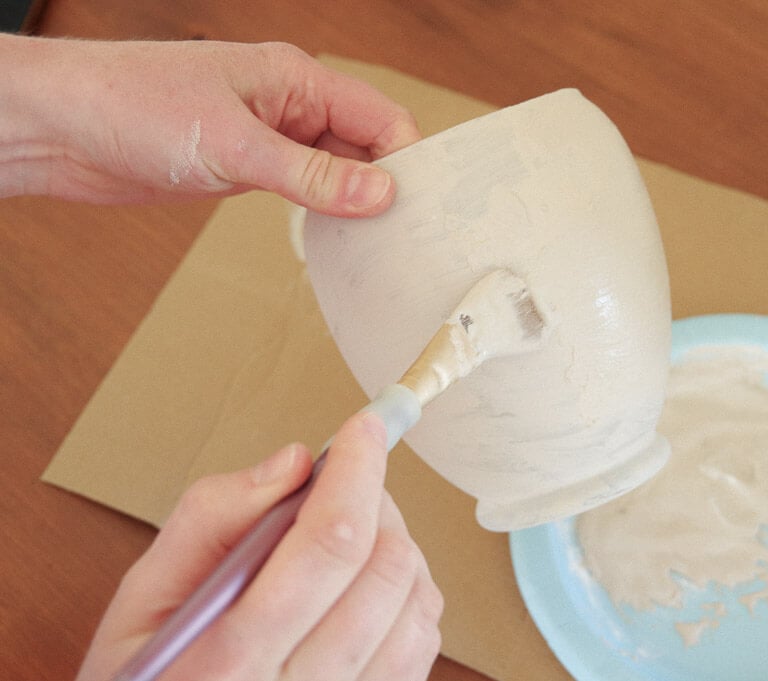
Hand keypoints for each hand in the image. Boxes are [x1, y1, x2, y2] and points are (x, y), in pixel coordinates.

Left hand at [1, 36, 419, 215]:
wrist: (59, 128)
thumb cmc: (132, 105)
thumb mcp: (234, 144)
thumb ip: (311, 174)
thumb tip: (378, 194)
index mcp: (295, 78)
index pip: (379, 116)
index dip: (406, 159)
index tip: (420, 205)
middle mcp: (289, 105)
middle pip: (364, 145)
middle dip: (387, 184)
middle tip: (407, 233)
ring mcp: (269, 137)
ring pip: (336, 171)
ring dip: (355, 203)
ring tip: (378, 242)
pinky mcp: (246, 169)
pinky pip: (304, 190)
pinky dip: (323, 213)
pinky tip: (336, 238)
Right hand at [76, 413, 442, 680]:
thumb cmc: (152, 679)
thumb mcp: (142, 602)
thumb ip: (209, 519)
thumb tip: (294, 462)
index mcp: (234, 658)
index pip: (330, 541)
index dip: (357, 470)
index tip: (365, 428)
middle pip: (385, 566)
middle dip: (376, 500)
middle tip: (344, 484)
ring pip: (417, 600)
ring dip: (395, 545)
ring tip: (351, 537)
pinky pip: (425, 640)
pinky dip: (409, 594)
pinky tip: (366, 586)